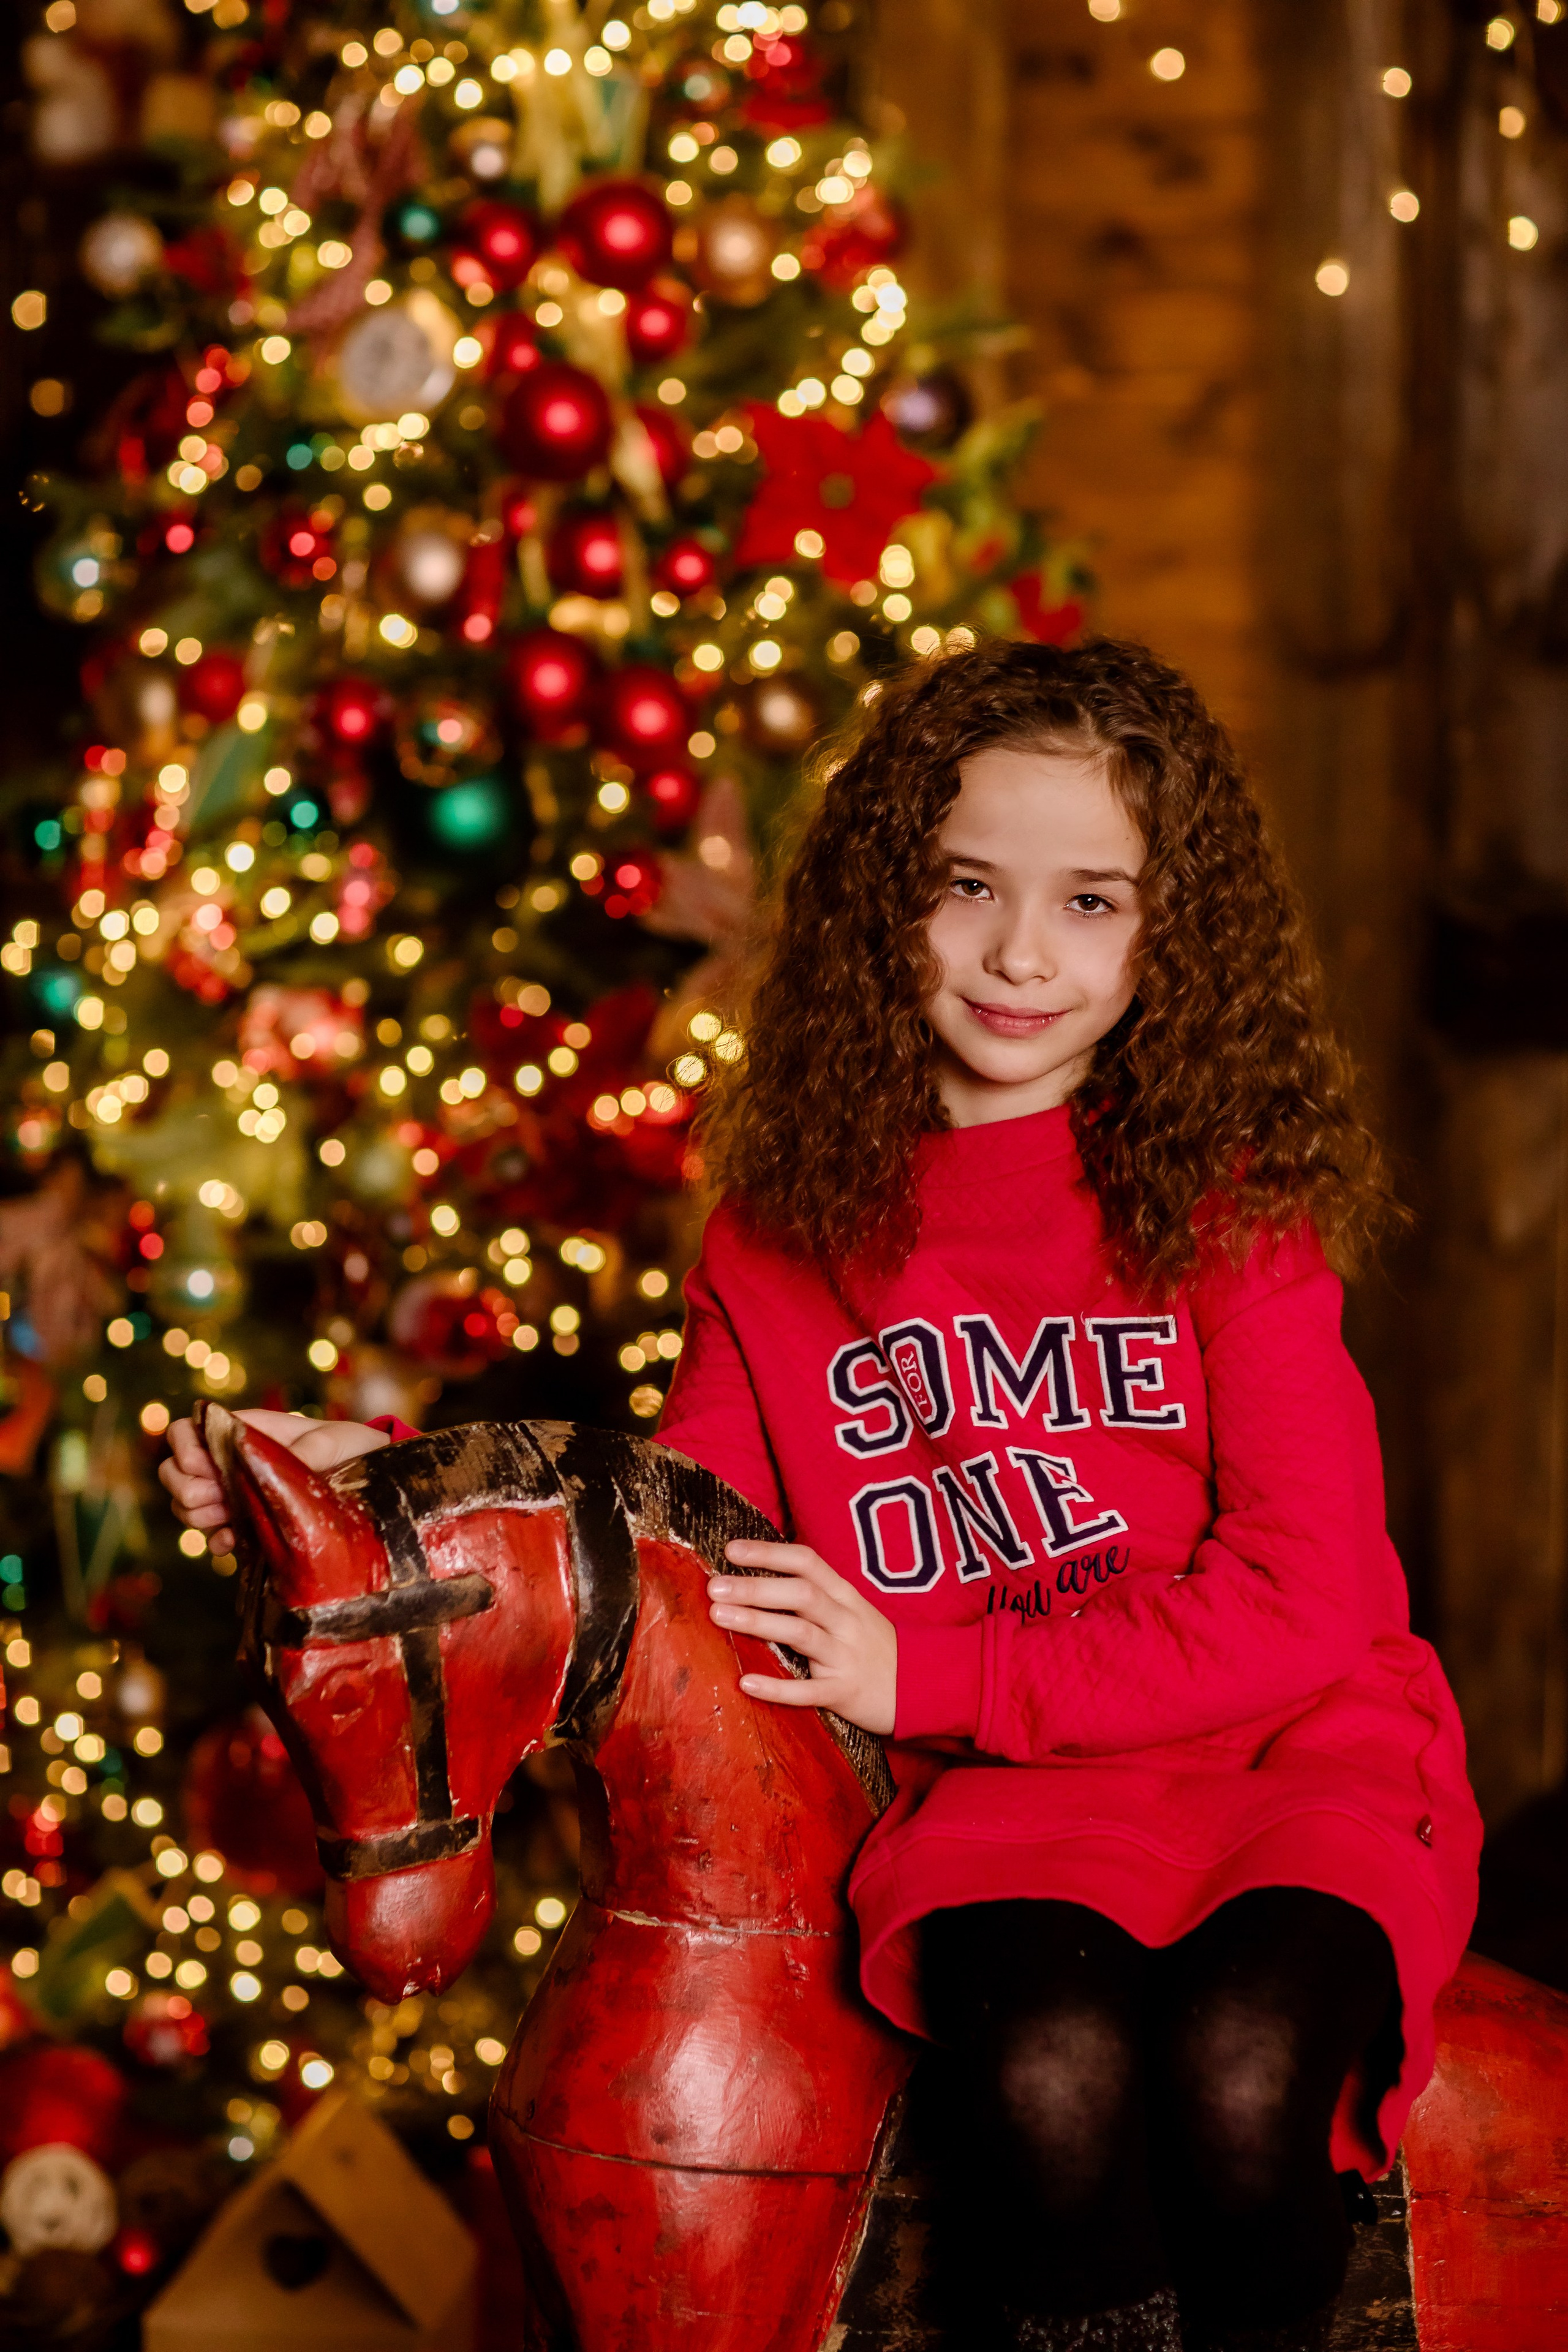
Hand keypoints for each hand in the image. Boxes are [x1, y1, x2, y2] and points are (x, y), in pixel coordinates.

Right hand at [158, 1411, 390, 1555]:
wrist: (375, 1484)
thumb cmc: (353, 1450)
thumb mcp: (334, 1442)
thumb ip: (303, 1451)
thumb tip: (271, 1469)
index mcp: (247, 1433)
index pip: (189, 1430)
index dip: (184, 1446)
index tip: (202, 1463)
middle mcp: (234, 1464)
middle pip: (176, 1471)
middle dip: (184, 1486)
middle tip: (212, 1496)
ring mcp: (239, 1496)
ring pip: (188, 1504)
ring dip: (197, 1514)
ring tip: (225, 1518)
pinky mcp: (252, 1526)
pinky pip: (216, 1536)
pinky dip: (216, 1541)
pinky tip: (231, 1543)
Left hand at [708, 1540, 896, 1736]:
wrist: (921, 1687)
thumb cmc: (873, 1645)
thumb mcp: (851, 1610)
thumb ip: (815, 1594)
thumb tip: (759, 1575)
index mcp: (845, 1595)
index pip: (807, 1562)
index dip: (769, 1553)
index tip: (731, 1550)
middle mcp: (846, 1620)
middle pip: (801, 1594)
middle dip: (756, 1587)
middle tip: (715, 1586)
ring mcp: (846, 1656)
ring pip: (801, 1633)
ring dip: (758, 1622)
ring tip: (719, 1616)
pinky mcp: (844, 1693)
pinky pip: (808, 1691)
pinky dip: (777, 1688)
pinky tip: (746, 1683)